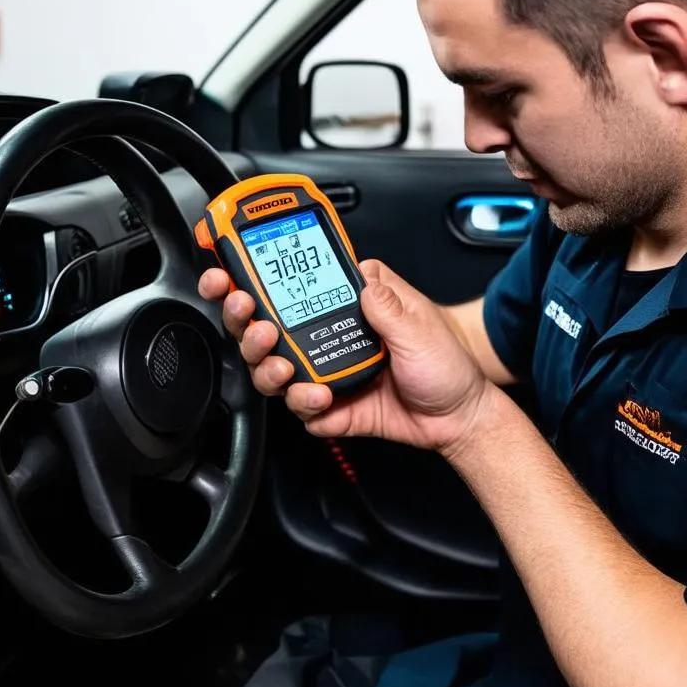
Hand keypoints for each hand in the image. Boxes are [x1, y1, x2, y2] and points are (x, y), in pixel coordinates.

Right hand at [198, 259, 491, 454]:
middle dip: (244, 319)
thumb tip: (361, 277)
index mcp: (345, 304)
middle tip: (249, 316)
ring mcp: (323, 370)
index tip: (228, 269)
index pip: (290, 283)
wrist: (458, 416)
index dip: (251, 275)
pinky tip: (317, 398)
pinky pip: (300, 407)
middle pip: (264, 324)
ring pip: (271, 367)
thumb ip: (387, 304)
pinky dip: (303, 404)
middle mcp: (325, 335)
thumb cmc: (446, 363)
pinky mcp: (329, 406)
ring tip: (284, 365)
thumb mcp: (420, 324)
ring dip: (266, 364)